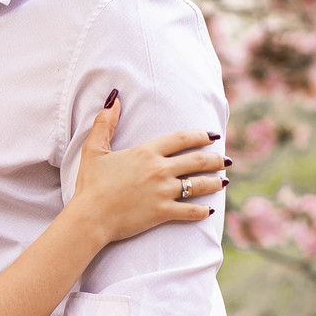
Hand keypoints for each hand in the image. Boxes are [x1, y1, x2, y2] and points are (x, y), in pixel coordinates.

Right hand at [72, 98, 225, 245]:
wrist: (90, 217)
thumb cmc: (90, 184)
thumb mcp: (94, 149)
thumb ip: (105, 123)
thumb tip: (114, 98)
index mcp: (146, 152)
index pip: (181, 139)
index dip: (200, 135)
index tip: (212, 136)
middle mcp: (160, 170)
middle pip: (197, 161)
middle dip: (215, 159)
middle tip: (225, 160)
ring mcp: (163, 192)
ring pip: (198, 185)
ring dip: (214, 183)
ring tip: (223, 181)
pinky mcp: (163, 212)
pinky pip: (190, 211)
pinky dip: (202, 211)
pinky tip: (209, 211)